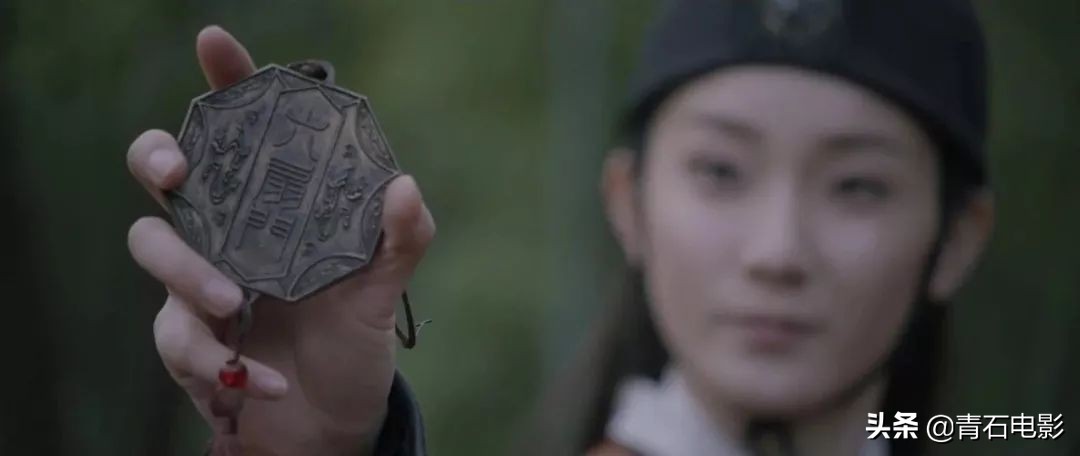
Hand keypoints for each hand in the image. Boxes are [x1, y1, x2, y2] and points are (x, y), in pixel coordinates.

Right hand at [125, 26, 434, 454]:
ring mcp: (197, 282)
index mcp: (272, 207)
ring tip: (236, 305)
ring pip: (152, 249)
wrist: (334, 419)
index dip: (225, 83)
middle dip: (157, 158)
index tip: (216, 43)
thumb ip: (402, 238)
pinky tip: (266, 382)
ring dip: (188, 274)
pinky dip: (226, 364)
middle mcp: (226, 233)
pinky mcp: (187, 338)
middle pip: (160, 170)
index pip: (241, 132)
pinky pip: (179, 339)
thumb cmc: (355, 340)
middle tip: (180, 173)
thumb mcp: (384, 289)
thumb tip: (405, 185)